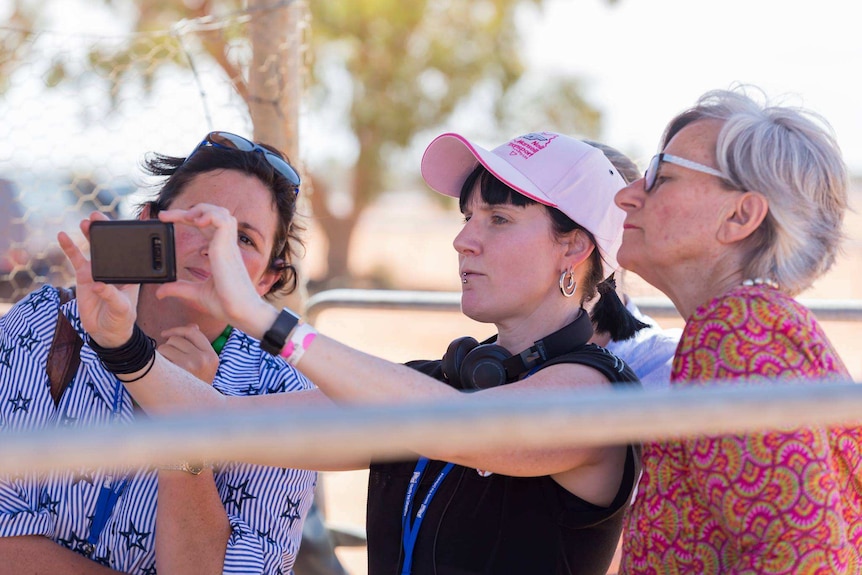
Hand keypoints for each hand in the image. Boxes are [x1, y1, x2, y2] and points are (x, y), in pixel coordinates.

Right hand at [57, 212, 139, 347]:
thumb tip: (98, 285)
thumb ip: (112, 296)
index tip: (128, 222)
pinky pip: (76, 259)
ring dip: (89, 234)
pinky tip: (62, 236)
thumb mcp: (122, 308)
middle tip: (98, 217)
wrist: (106, 331)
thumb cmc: (121, 319)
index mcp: (131, 273)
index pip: (132, 252)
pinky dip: (69, 247)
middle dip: (106, 230)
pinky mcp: (84, 276)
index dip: (131, 237)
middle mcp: (115, 268)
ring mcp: (98, 270)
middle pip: (111, 245)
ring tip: (85, 222)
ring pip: (94, 248)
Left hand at [155, 204, 275, 337]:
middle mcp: (226, 246)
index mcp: (220, 253)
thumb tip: (160, 292)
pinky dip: (209, 215)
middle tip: (165, 216)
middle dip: (189, 210)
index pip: (204, 226)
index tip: (166, 220)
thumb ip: (178, 288)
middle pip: (213, 214)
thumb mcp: (195, 294)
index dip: (186, 219)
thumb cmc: (227, 304)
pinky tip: (197, 222)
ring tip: (186, 217)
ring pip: (221, 212)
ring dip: (201, 209)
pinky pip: (222, 221)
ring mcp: (228, 246)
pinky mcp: (227, 248)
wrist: (240, 313)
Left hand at [159, 324, 219, 383]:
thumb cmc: (196, 383)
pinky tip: (163, 371)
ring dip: (162, 353)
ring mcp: (190, 366)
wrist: (193, 408)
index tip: (165, 334)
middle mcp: (203, 359)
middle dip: (168, 345)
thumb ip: (199, 344)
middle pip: (176, 339)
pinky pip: (160, 358)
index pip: (193, 332)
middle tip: (169, 358)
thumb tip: (193, 326)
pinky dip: (158, 362)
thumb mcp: (205, 365)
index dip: (178, 330)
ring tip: (166, 365)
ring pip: (165, 347)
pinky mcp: (175, 373)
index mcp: (212, 356)